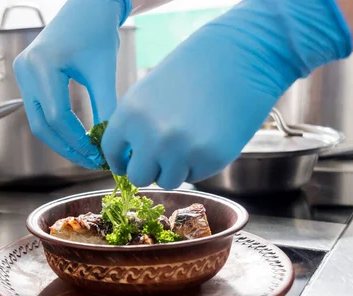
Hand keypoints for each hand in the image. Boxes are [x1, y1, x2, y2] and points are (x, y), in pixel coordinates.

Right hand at [13, 0, 127, 168]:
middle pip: (41, 125)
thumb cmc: (98, 31)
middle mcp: (25, 70)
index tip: (98, 156)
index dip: (77, 141)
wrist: (87, 6)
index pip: (56, 116)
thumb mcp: (104, 72)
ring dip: (61, 142)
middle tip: (92, 163)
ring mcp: (23, 74)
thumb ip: (105, 108)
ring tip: (86, 155)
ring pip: (37, 122)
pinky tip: (78, 139)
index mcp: (42, 65)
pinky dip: (58, 128)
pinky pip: (39, 111)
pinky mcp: (28, 78)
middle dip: (67, 148)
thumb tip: (110, 145)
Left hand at [102, 0, 352, 188]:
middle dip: (150, 169)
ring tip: (190, 141)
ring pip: (166, 182)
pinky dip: (198, 165)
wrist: (240, 58)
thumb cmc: (193, 71)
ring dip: (175, 169)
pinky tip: (209, 137)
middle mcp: (151, 136)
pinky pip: (193, 176)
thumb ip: (134, 125)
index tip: (128, 163)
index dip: (121, 161)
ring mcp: (180, 151)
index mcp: (130, 114)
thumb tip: (127, 159)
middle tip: (164, 155)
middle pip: (138, 176)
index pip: (112, 153)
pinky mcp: (209, 159)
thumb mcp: (149, 92)